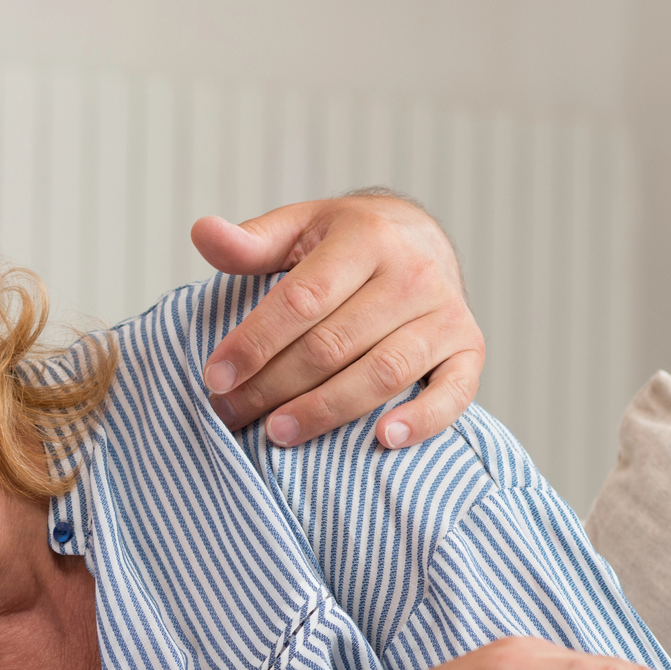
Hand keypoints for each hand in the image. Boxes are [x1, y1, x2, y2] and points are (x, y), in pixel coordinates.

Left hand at [191, 192, 482, 449]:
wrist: (421, 238)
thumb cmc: (344, 241)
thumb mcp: (298, 228)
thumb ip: (250, 242)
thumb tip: (201, 232)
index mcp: (366, 238)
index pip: (302, 299)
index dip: (255, 342)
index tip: (215, 376)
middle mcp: (412, 274)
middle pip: (334, 344)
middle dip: (274, 385)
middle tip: (230, 413)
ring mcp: (446, 314)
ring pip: (383, 373)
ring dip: (326, 410)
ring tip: (277, 434)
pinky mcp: (469, 348)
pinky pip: (454, 393)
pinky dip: (422, 421)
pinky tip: (381, 441)